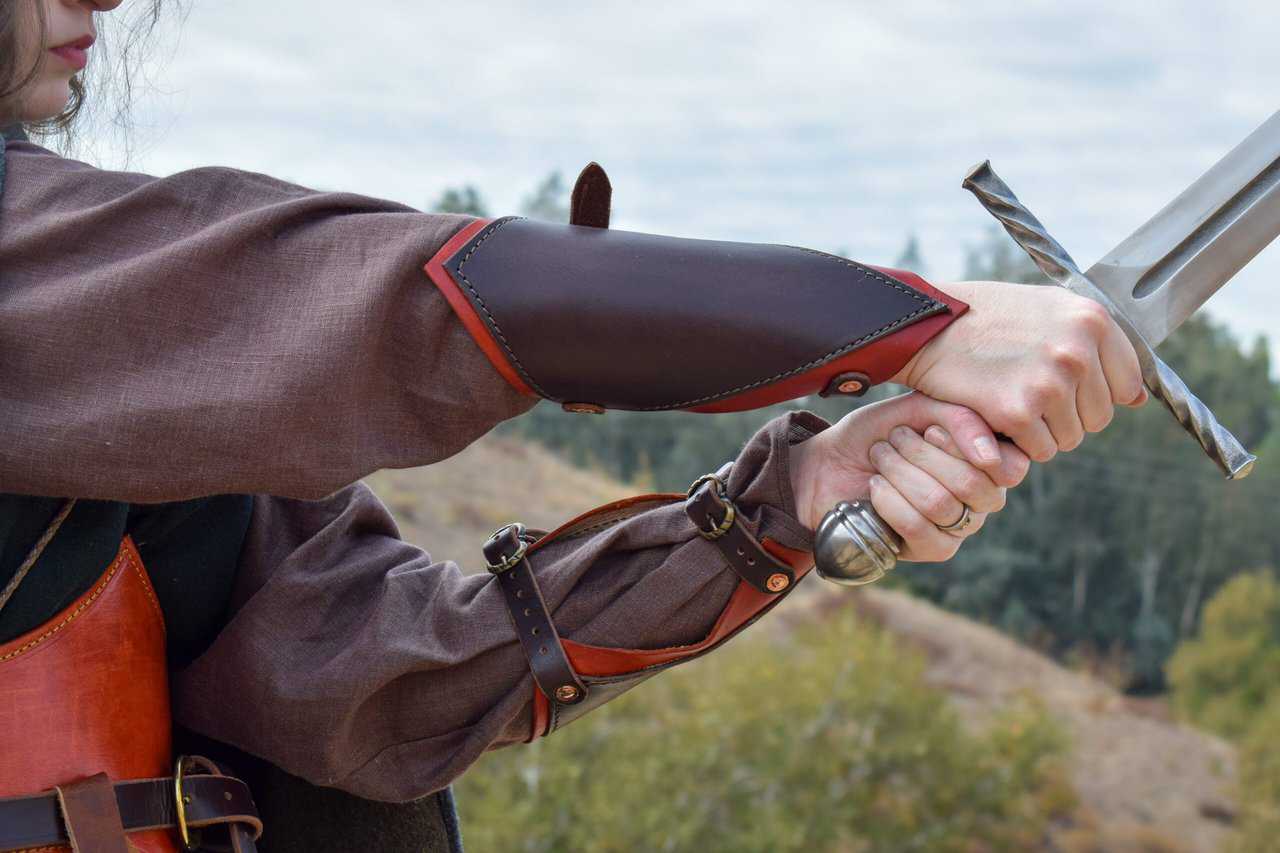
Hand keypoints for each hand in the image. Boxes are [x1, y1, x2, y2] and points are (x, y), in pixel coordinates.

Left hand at [789, 392, 1029, 561]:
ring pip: (940, 504)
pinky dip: (889, 501)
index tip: (928, 429)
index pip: (1009, 465)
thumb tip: (988, 453)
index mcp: (990, 461)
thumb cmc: (879, 433)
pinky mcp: (933, 549)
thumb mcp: (917, 409)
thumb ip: (959, 417)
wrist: (830, 463)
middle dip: (920, 455)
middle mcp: (984, 497)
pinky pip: (917, 528)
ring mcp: (961, 527)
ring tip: (880, 457)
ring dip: (900, 473)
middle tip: (894, 439)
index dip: (965, 445)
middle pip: (971, 483)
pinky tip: (875, 487)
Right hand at [893, 281, 1147, 462]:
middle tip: (1028, 393)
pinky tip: (996, 413)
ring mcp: (1048, 382)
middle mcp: (1077, 350)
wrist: (927, 324)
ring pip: (1070, 438)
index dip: (1096, 392)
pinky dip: (1018, 443)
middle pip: (1099, 417)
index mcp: (1092, 320)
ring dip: (1042, 431)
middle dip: (1067, 415)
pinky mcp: (1017, 411)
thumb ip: (1096, 344)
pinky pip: (1038, 450)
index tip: (1065, 386)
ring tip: (1010, 399)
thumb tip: (1139, 398)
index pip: (1128, 384)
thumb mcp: (1049, 309)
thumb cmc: (987, 315)